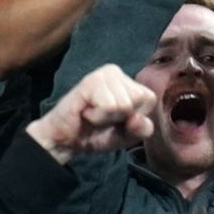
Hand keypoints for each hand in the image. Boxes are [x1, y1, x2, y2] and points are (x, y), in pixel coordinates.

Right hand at [26, 63, 157, 160]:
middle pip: (138, 100)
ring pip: (124, 104)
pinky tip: (86, 112)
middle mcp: (115, 72)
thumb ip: (141, 129)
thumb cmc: (95, 133)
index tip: (116, 120)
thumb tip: (138, 118)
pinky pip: (109, 106)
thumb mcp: (126, 136)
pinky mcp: (90, 81)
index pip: (149, 98)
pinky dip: (98, 117)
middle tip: (101, 117)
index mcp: (127, 81)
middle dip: (121, 117)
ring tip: (93, 114)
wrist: (64, 140)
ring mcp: (102, 74)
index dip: (135, 117)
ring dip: (107, 118)